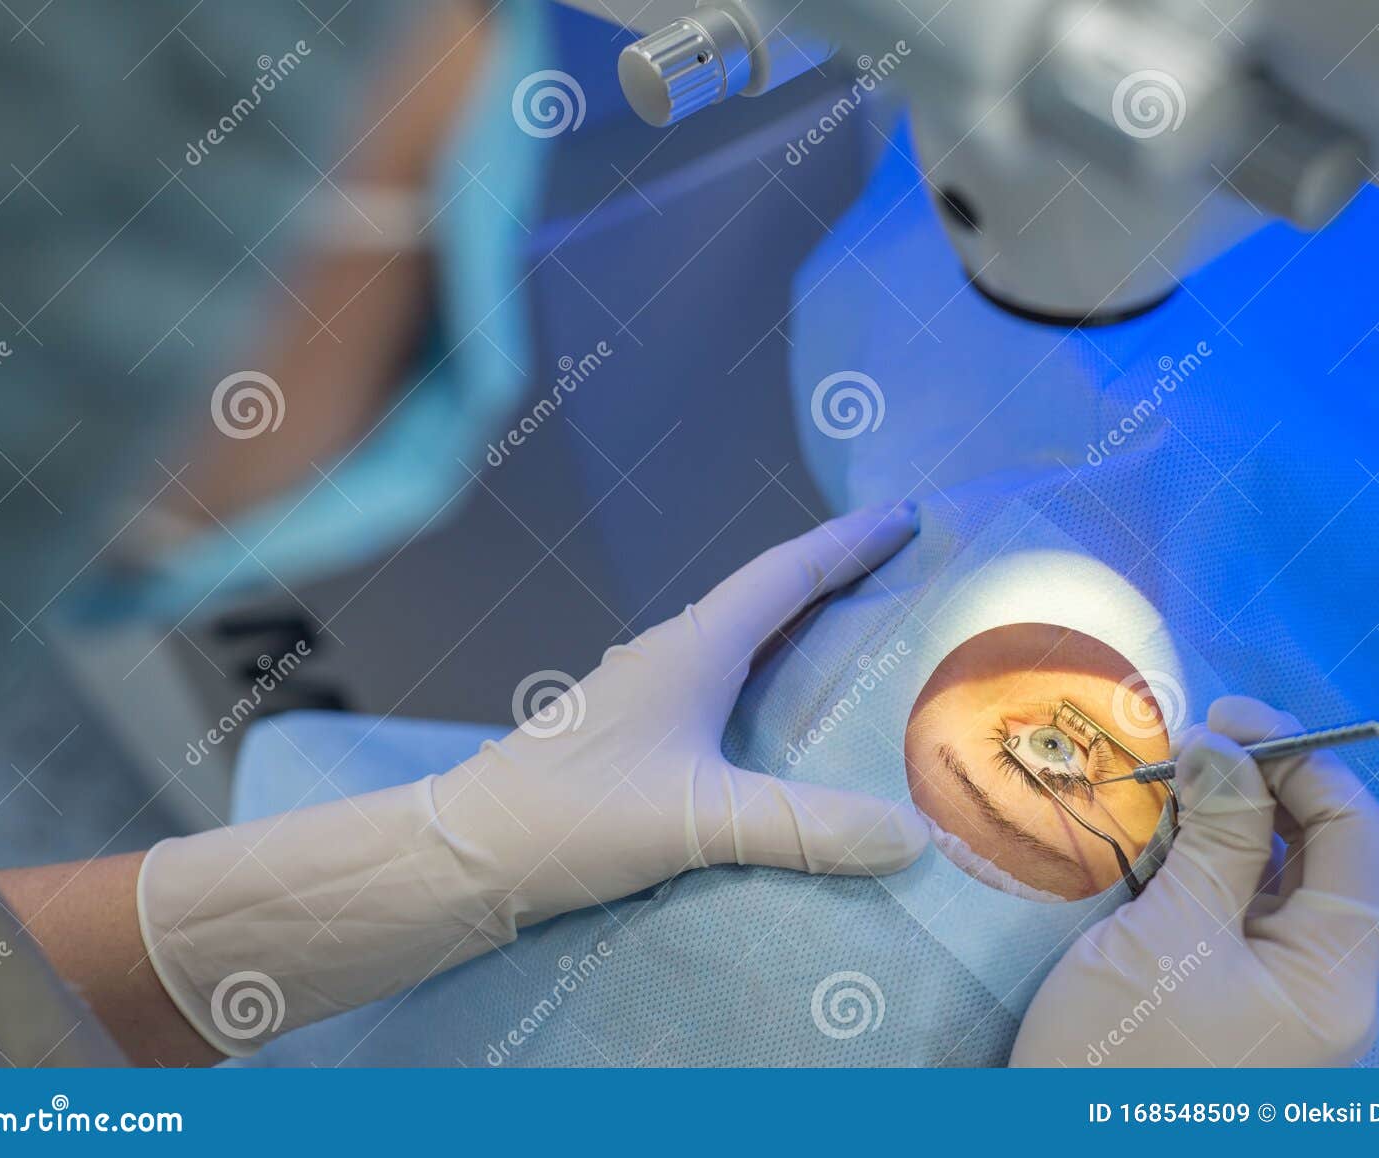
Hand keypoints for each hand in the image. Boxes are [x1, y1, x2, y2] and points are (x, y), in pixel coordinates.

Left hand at [139, 503, 928, 1054]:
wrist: (467, 854)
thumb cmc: (572, 816)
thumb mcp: (698, 820)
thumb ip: (804, 827)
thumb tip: (912, 835)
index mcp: (692, 649)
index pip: (786, 573)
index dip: (849, 543)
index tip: (906, 516)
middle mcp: (671, 656)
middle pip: (769, 599)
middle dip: (837, 581)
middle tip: (905, 579)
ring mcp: (647, 694)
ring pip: (742, 645)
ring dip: (800, 634)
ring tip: (864, 650)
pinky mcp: (634, 737)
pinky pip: (722, 689)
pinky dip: (768, 686)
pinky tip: (785, 730)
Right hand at [1010, 696, 1378, 1067]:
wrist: (1056, 1156)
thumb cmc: (1121, 1060)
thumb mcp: (1169, 936)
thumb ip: (1215, 837)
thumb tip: (1226, 747)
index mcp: (1335, 976)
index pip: (1354, 834)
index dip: (1300, 759)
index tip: (1224, 718)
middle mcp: (1319, 984)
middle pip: (1317, 851)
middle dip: (1258, 782)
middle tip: (1187, 738)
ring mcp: (1272, 994)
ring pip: (1270, 877)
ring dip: (1223, 818)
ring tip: (1163, 777)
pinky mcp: (1223, 997)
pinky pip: (1230, 911)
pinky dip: (1198, 862)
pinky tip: (1154, 834)